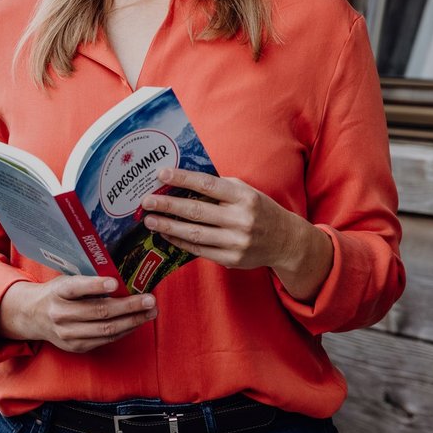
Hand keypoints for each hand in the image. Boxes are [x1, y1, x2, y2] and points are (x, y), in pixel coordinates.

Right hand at [0, 275, 156, 352]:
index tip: (114, 282)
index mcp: (58, 292)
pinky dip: (124, 331)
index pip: (76, 288)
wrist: (33, 316)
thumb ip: (87, 280)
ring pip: (106, 330)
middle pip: (99, 312)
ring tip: (150, 312)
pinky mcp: (76, 347)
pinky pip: (105, 340)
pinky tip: (137, 322)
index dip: (95, 285)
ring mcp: (68, 334)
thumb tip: (122, 278)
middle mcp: (61, 314)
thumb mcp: (66, 280)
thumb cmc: (57, 293)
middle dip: (129, 306)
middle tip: (150, 299)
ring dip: (133, 321)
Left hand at [140, 168, 332, 300]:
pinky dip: (180, 242)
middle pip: (197, 211)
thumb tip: (183, 181)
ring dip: (169, 226)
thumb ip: (220, 188)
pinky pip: (199, 250)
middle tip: (146, 201)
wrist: (285, 241)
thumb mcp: (246, 192)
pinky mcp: (231, 259)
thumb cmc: (259, 210)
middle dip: (168, 205)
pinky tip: (166, 234)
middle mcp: (241, 219)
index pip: (208, 185)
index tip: (161, 174)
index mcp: (244, 197)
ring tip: (150, 220)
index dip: (183, 179)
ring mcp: (236, 242)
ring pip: (195, 234)